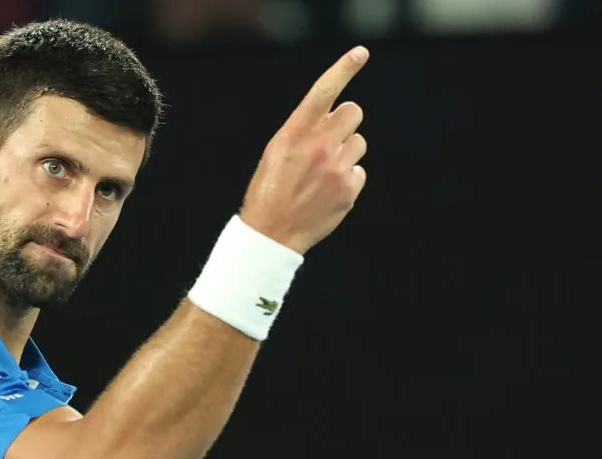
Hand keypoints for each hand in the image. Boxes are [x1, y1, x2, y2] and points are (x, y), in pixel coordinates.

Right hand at [240, 46, 370, 254]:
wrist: (271, 233)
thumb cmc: (270, 189)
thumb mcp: (276, 152)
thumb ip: (305, 130)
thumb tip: (337, 115)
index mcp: (294, 133)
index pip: (324, 92)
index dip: (344, 68)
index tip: (361, 53)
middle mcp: (318, 146)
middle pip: (353, 112)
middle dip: (345, 122)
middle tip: (329, 139)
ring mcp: (336, 168)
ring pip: (358, 142)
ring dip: (345, 152)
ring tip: (321, 173)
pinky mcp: (349, 189)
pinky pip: (359, 171)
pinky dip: (346, 179)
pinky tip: (326, 191)